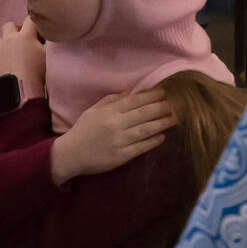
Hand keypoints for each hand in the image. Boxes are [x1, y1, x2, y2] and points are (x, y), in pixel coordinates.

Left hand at [0, 18, 44, 94]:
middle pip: (8, 25)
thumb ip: (46, 43)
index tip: (34, 28)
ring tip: (7, 51)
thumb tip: (45, 36)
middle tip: (18, 40)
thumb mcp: (47, 55)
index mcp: (25, 35)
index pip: (29, 20)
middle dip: (13, 30)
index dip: (32, 22)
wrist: (19, 88)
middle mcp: (9, 37)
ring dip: (2, 42)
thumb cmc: (36, 71)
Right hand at [49, 89, 176, 184]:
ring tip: (175, 118)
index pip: (134, 100)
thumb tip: (130, 91)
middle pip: (144, 114)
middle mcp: (115, 124)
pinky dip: (153, 141)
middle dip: (161, 108)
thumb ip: (110, 101)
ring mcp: (120, 141)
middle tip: (176, 104)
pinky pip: (142, 147)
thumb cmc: (82, 131)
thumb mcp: (92, 111)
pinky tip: (162, 136)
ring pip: (146, 129)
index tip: (164, 92)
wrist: (71, 154)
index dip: (151, 96)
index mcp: (108, 112)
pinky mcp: (122, 156)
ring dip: (162, 123)